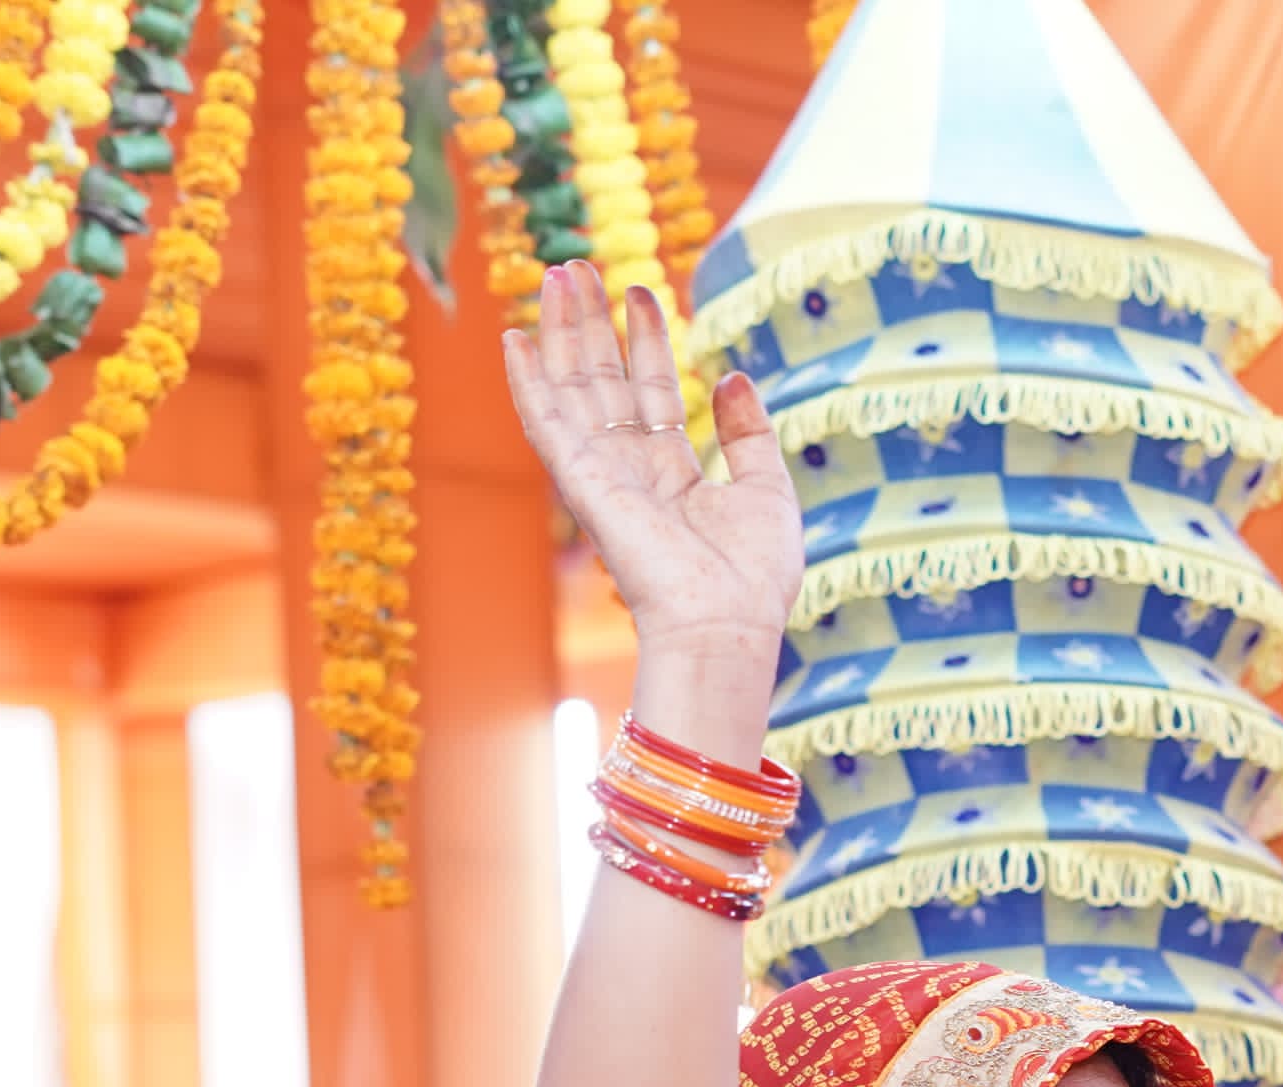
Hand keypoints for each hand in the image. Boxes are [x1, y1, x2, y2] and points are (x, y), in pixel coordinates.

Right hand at [505, 263, 802, 659]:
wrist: (727, 623)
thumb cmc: (754, 576)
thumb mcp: (768, 488)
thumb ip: (749, 433)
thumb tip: (732, 376)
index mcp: (673, 476)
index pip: (653, 393)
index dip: (646, 341)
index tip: (642, 291)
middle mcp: (632, 473)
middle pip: (604, 383)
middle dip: (592, 324)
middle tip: (581, 266)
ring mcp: (603, 477)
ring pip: (573, 390)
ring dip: (562, 333)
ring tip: (558, 273)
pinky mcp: (581, 483)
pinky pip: (547, 424)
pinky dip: (528, 382)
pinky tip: (515, 340)